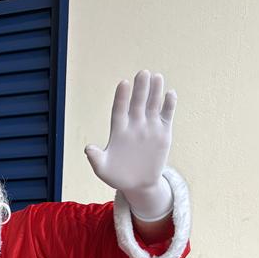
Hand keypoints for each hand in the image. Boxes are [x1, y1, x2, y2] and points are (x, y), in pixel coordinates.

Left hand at [85, 71, 175, 219]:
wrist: (139, 184)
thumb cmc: (118, 176)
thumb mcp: (103, 170)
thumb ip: (96, 159)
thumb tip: (88, 148)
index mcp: (118, 131)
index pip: (119, 110)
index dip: (121, 97)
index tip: (123, 83)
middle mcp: (134, 125)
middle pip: (137, 103)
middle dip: (140, 89)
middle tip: (142, 73)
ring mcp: (149, 127)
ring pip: (152, 105)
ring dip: (155, 91)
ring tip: (157, 77)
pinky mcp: (163, 133)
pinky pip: (166, 116)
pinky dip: (169, 105)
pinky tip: (170, 94)